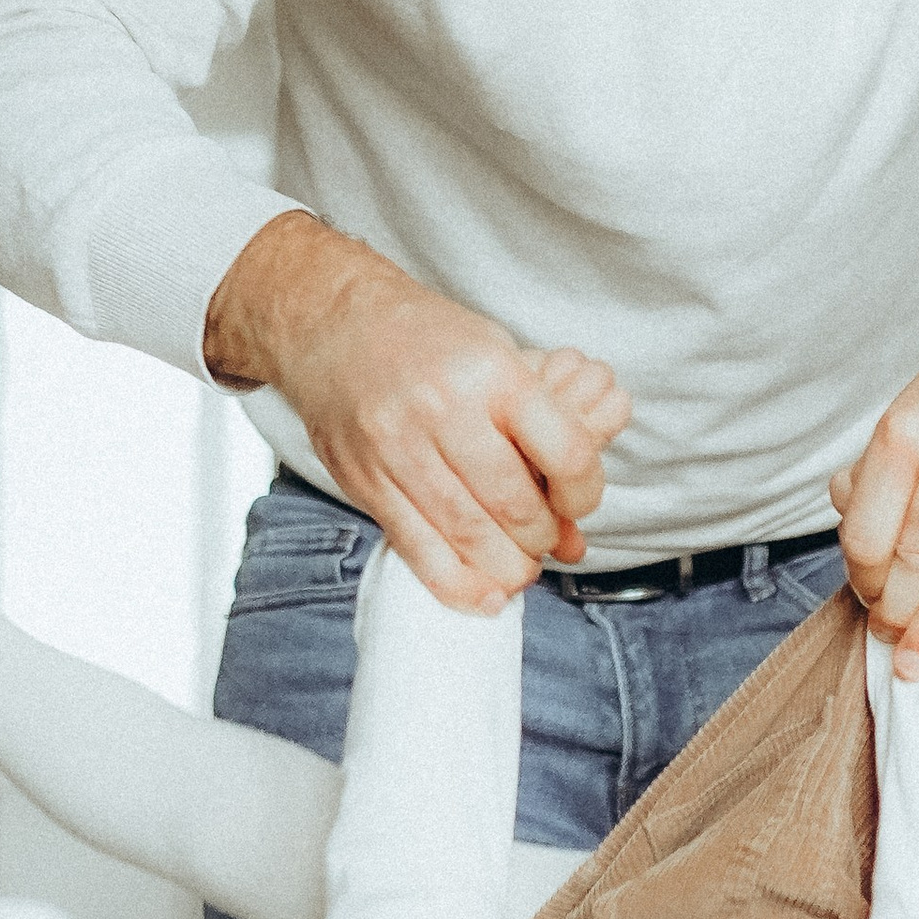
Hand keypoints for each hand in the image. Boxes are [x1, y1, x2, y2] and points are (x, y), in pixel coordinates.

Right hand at [205, 212, 630, 610]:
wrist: (334, 323)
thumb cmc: (429, 342)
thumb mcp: (499, 360)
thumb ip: (541, 440)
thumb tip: (574, 538)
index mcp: (491, 372)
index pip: (565, 452)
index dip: (584, 493)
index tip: (577, 502)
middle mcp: (442, 409)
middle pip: (514, 504)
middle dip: (541, 537)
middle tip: (545, 540)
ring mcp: (396, 447)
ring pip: (466, 533)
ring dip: (505, 565)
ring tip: (519, 568)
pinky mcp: (363, 479)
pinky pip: (415, 547)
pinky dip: (457, 583)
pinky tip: (486, 595)